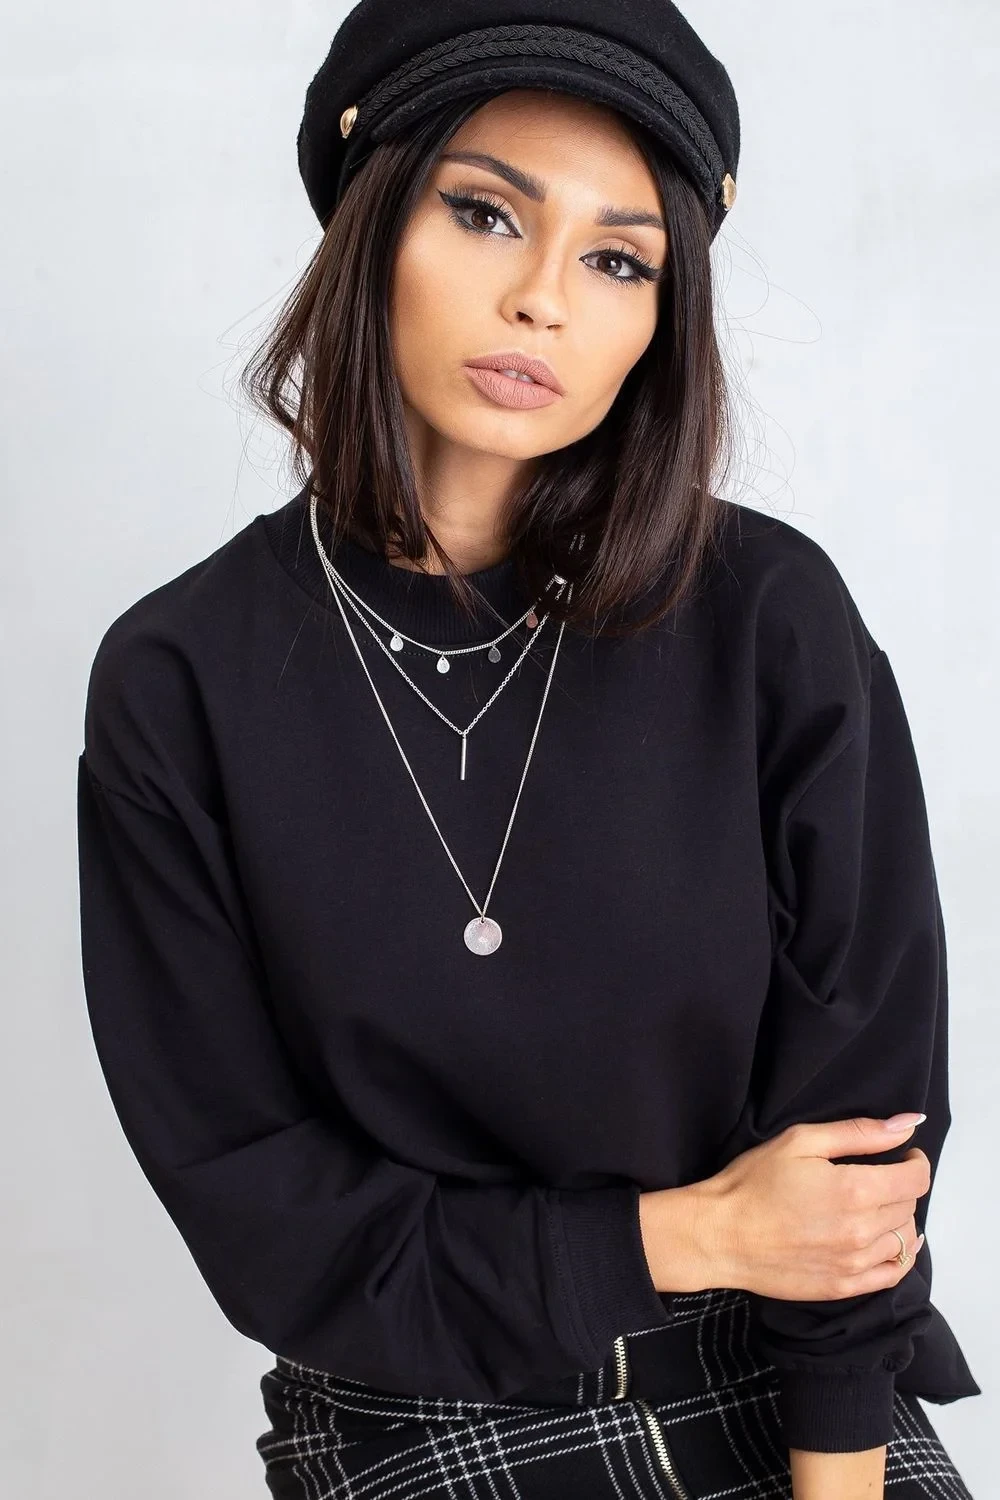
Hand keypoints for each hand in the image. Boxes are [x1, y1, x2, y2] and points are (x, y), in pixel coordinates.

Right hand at [639, 1115, 929, 1300]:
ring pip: (904, 1240)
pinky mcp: (844, 1287)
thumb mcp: (800, 1141)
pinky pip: (892, 1275)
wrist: (720, 1234)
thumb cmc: (754, 1183)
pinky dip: (899, 1256)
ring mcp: (855, 1264)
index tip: (902, 1154)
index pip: (915, 1179)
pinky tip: (887, 1241)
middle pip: (909, 1207)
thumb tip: (908, 1124)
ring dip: (898, 1219)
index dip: (915, 1162)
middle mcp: (862, 1232)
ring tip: (876, 1206)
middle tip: (879, 1175)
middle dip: (901, 1186)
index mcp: (855, 1191)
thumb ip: (859, 1132)